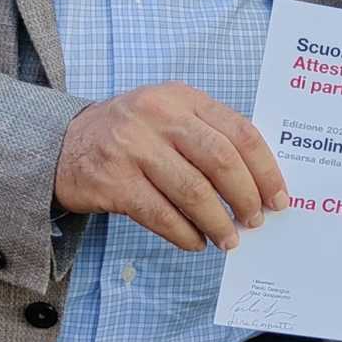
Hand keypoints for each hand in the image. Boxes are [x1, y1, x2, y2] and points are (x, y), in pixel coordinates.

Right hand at [54, 82, 285, 251]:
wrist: (63, 145)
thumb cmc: (132, 136)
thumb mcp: (169, 116)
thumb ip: (209, 136)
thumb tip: (260, 182)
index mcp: (182, 97)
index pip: (240, 132)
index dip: (265, 169)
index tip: (279, 197)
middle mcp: (157, 115)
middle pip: (221, 161)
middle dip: (246, 197)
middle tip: (256, 220)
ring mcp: (132, 147)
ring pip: (193, 192)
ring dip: (218, 222)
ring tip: (230, 240)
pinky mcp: (112, 180)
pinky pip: (161, 215)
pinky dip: (185, 234)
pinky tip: (197, 243)